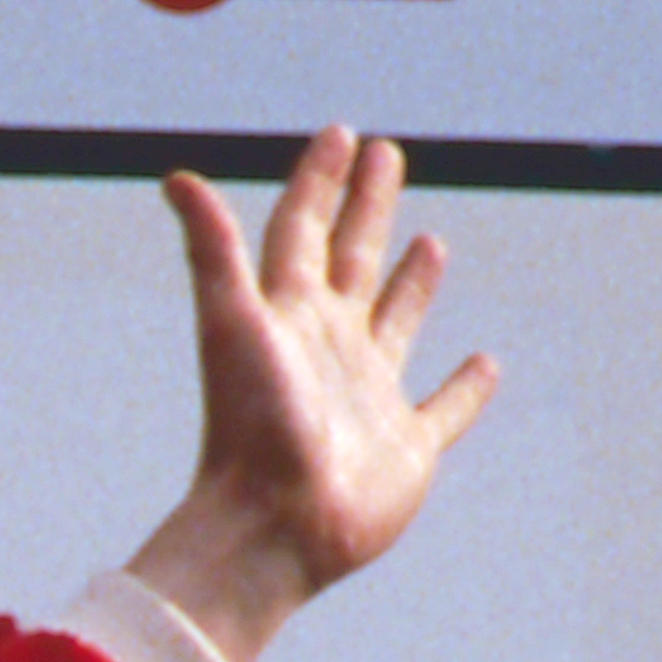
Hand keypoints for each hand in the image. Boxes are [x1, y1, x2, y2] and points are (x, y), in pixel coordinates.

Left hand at [121, 126, 500, 661]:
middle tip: (386, 156)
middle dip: (366, 209)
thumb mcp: (230, 323)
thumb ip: (212, 248)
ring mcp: (366, 396)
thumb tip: (176, 176)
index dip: (318, 182)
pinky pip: (445, 410)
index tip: (341, 135)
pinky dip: (467, 389)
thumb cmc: (248, 426)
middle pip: (349, 261)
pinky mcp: (405, 447)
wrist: (270, 526)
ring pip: (394, 323)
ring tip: (429, 242)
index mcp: (285, 315)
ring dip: (411, 284)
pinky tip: (485, 363)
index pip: (300, 231)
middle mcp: (325, 348)